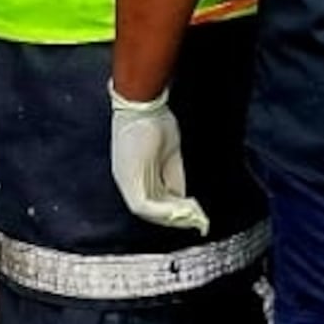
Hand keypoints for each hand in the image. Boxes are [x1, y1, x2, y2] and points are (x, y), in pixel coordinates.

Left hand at [108, 87, 210, 234]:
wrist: (143, 103)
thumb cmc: (155, 120)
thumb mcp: (169, 154)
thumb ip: (174, 177)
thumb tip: (183, 198)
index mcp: (135, 173)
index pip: (154, 201)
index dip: (175, 209)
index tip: (195, 212)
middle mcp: (126, 180)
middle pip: (152, 210)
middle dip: (177, 217)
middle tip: (199, 219)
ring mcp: (124, 180)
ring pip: (148, 212)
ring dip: (173, 217)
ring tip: (194, 216)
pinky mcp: (127, 179)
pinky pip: (143, 206)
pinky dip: (164, 212)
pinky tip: (183, 210)